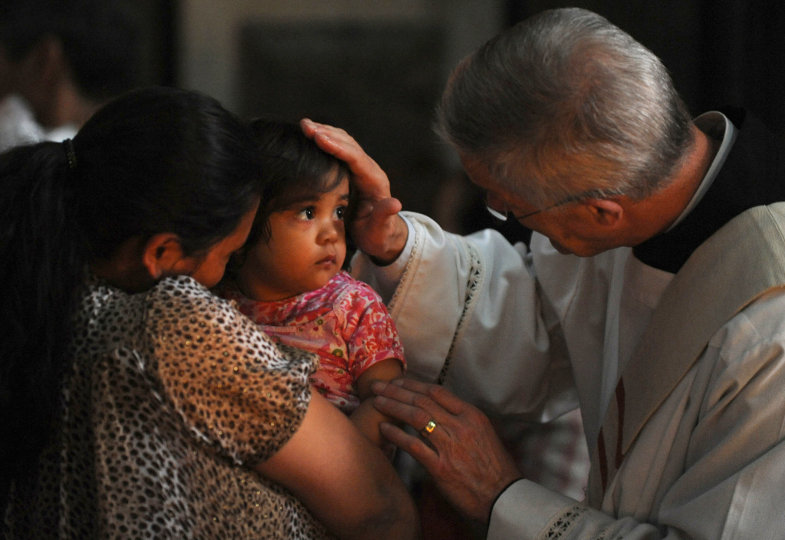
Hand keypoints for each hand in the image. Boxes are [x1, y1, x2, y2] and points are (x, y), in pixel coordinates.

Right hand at [300, 119, 407, 263]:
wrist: (381, 236)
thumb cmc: (378, 236)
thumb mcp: (380, 231)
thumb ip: (384, 217)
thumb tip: (395, 204)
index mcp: (374, 182)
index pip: (356, 159)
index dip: (337, 147)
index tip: (319, 138)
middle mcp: (369, 170)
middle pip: (349, 145)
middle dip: (327, 134)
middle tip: (305, 127)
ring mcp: (361, 169)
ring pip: (344, 143)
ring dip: (325, 132)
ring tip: (304, 126)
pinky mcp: (353, 171)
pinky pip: (340, 149)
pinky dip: (326, 139)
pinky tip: (310, 136)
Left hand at [372, 378, 521, 522]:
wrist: (502, 497)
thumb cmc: (494, 467)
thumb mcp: (483, 434)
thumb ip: (461, 421)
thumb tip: (436, 412)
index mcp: (472, 415)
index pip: (437, 392)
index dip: (414, 385)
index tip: (398, 382)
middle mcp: (460, 426)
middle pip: (422, 401)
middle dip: (396, 391)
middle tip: (378, 385)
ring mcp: (450, 446)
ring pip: (415, 417)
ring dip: (393, 407)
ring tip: (376, 401)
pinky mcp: (440, 467)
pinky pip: (413, 446)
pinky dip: (396, 435)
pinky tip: (383, 428)